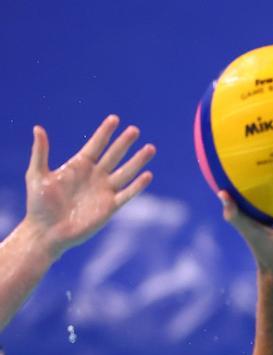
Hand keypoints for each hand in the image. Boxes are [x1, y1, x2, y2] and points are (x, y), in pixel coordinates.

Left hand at [22, 115, 155, 257]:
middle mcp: (95, 176)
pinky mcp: (110, 207)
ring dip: (138, 161)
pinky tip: (148, 175)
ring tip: (150, 148)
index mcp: (78, 166)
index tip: (114, 119)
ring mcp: (104, 191)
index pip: (95, 145)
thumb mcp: (36, 175)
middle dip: (124, 143)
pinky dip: (138, 185)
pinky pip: (127, 194)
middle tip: (134, 130)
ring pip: (125, 172)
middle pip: (114, 155)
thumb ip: (40, 152)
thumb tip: (38, 128)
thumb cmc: (39, 204)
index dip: (104, 132)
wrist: (46, 231)